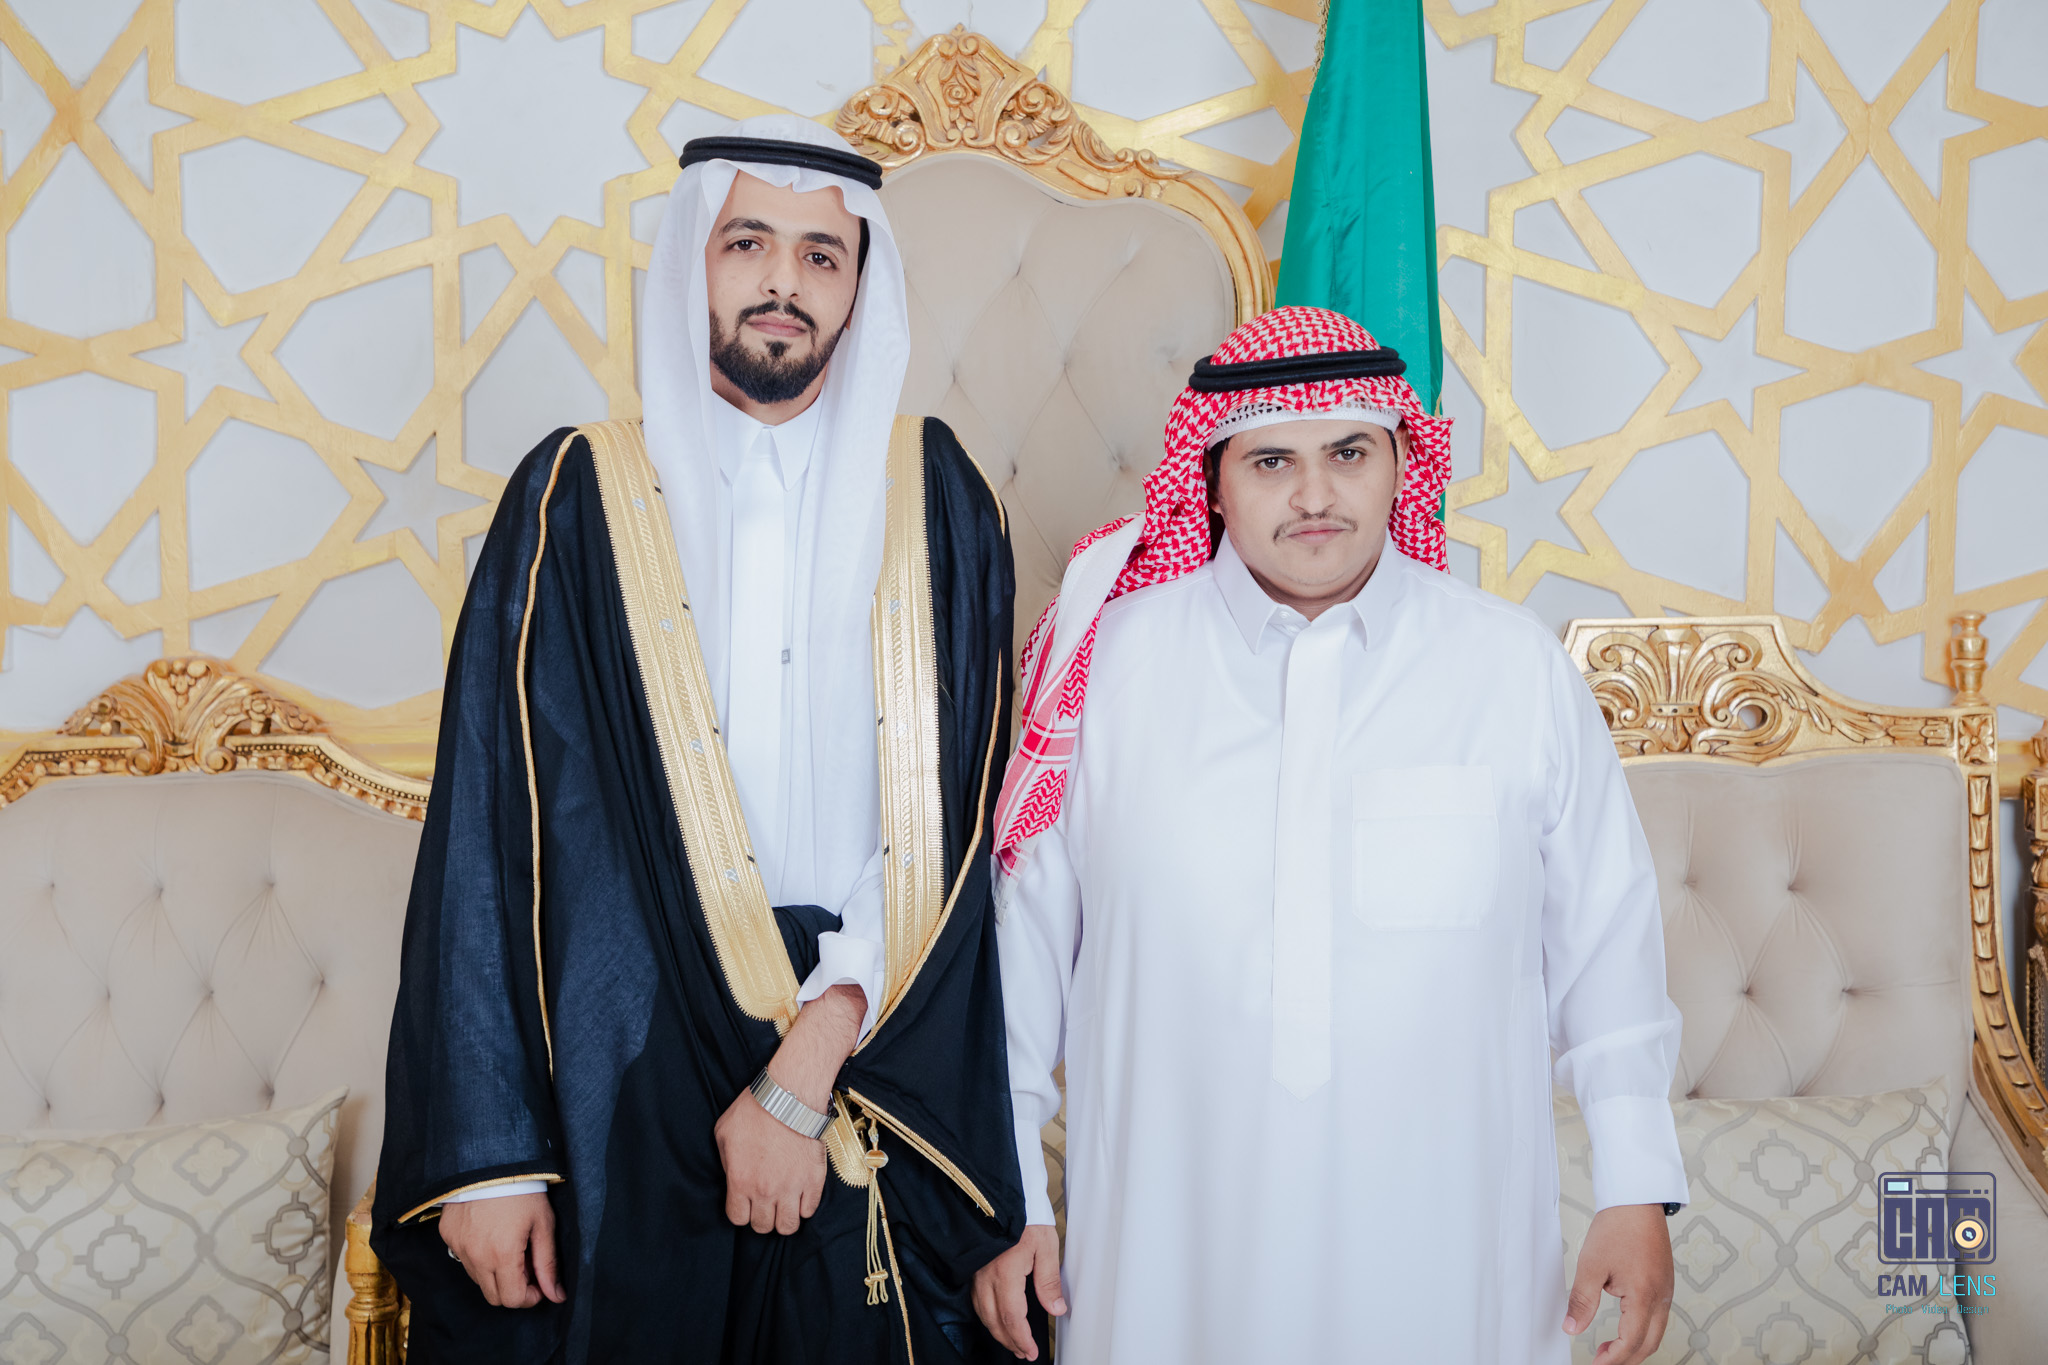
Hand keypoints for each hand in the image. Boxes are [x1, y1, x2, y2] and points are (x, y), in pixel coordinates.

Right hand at [439, 1192, 563, 1308]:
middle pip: (493, 1296)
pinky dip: (478, 1256)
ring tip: (509, 1246)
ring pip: (477, 1279)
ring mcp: (458, 1247)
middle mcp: (476, 1256)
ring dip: (495, 1273)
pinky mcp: (448, 1236)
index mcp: (502, 1255)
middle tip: (525, 1266)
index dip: (529, 1297)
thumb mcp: (543, 1224)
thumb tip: (556, 1295)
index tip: (538, 1285)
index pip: (511, 1299)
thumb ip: (548, 1264)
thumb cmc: (523, 1190)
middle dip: (512, 1289)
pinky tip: (490, 1234)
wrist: (490, 1160)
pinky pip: (463, 1258)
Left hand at [714, 983, 864, 1235]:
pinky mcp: (814, 1181)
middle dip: (761, 1217)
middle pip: (762, 1226)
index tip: (745, 1202)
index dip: (741, 1211)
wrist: (790, 1097)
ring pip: (787, 1226)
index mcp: (740, 1182)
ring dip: (783, 1219)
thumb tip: (732, 1176)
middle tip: (765, 1203)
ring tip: (783, 1205)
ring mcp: (792, 1188)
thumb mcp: (723, 1133)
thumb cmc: (754, 1110)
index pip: (738, 1218)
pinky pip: (809, 1210)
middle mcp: (765, 1191)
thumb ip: (725, 1162)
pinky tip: (800, 1195)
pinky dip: (804, 1207)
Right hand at [973, 1224, 1063, 1360]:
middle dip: (1010, 1341)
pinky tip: (995, 1319)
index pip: (1012, 1317)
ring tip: (1013, 1342)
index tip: (1031, 1351)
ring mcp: (976, 1272)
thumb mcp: (1046, 1246)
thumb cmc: (1026, 1216)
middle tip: (1025, 1353)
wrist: (1002, 1194)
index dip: (1021, 1338)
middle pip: (995, 1320)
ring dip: (997, 1331)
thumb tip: (1056, 1309)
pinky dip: (986, 1316)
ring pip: (982, 1313)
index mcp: (1005, 1272)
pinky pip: (976, 1300)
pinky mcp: (973, 1267)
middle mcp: (986, 1276)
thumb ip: (1049, 1281)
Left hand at [1563, 1203, 1673, 1363]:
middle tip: (1602, 1361)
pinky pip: (1659, 1317)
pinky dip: (1644, 1329)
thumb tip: (1572, 1327)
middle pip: (1649, 1344)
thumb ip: (1582, 1300)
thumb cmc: (1618, 1227)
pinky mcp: (1666, 1283)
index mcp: (1644, 1296)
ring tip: (1611, 1348)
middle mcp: (1661, 1297)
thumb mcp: (1591, 1265)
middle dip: (1626, 1358)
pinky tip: (1626, 1325)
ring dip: (1636, 1346)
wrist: (1636, 1201)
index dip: (1612, 1359)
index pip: (1631, 1342)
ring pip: (1657, 1332)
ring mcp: (1667, 1290)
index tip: (1595, 1363)